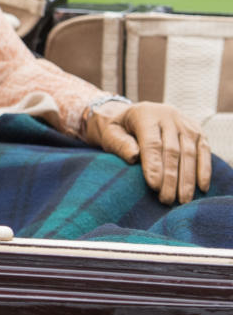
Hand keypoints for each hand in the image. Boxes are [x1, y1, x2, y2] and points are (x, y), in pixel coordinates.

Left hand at [83, 99, 211, 203]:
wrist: (133, 114)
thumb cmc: (119, 129)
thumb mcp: (110, 133)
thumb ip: (119, 143)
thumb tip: (134, 156)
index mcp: (144, 114)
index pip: (152, 142)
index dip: (154, 165)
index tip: (154, 187)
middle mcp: (167, 115)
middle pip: (172, 150)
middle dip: (171, 178)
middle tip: (167, 200)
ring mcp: (184, 122)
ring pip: (189, 152)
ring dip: (187, 179)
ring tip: (183, 201)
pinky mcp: (197, 131)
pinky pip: (204, 151)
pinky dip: (204, 170)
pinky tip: (201, 188)